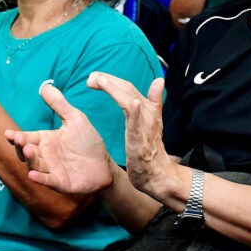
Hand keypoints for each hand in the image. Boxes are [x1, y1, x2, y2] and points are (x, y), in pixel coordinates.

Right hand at [5, 83, 115, 193]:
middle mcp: (44, 156)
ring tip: (28, 150)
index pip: (26, 138)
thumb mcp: (75, 119)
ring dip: (29, 160)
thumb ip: (60, 104)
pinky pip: (47, 181)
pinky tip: (33, 175)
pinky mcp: (61, 183)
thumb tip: (45, 86)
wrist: (105, 164)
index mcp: (45, 140)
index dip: (17, 137)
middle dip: (21, 147)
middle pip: (26, 152)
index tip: (9, 133)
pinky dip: (40, 178)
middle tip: (19, 140)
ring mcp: (51, 170)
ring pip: (35, 165)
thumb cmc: (88, 142)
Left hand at [87, 73, 182, 199]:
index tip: (96, 77)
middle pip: (127, 90)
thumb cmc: (150, 150)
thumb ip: (154, 101)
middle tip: (92, 77)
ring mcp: (145, 125)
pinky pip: (138, 122)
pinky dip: (136, 111)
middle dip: (109, 81)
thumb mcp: (150, 123)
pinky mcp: (141, 138)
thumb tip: (159, 81)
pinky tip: (134, 103)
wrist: (156, 172)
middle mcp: (148, 113)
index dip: (113, 80)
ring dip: (115, 88)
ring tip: (99, 80)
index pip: (128, 88)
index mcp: (147, 109)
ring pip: (130, 100)